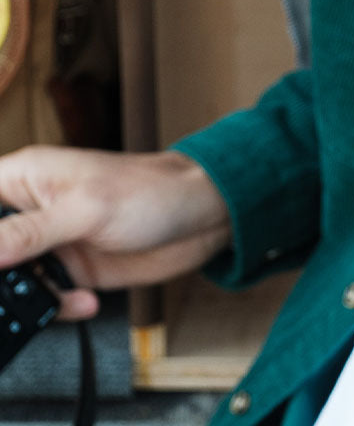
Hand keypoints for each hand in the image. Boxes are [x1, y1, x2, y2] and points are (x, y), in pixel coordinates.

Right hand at [0, 146, 231, 320]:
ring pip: (10, 279)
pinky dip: (59, 306)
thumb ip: (30, 232)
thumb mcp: (86, 209)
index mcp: (26, 177)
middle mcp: (32, 209)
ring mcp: (50, 241)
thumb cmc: (153, 191)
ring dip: (30, 298)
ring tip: (58, 297)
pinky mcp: (71, 269)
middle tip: (12, 291)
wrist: (204, 217)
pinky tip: (84, 301)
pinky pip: (44, 297)